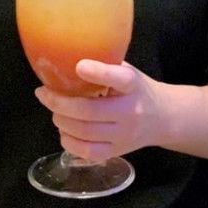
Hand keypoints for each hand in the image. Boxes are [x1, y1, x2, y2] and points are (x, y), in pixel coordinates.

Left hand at [34, 59, 165, 160]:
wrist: (163, 118)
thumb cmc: (136, 89)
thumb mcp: (126, 70)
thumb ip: (104, 64)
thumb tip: (66, 55)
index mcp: (132, 85)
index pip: (119, 79)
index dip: (99, 73)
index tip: (79, 66)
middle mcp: (130, 111)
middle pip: (90, 111)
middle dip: (59, 103)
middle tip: (44, 94)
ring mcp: (124, 135)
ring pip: (85, 132)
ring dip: (61, 121)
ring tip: (54, 111)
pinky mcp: (118, 151)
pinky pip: (88, 152)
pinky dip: (69, 141)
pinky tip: (64, 130)